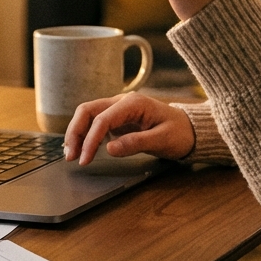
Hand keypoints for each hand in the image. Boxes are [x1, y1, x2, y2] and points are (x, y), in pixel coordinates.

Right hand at [63, 93, 193, 164]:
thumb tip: (109, 149)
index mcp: (133, 103)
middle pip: (88, 111)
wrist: (190, 130)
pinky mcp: (117, 118)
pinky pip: (95, 122)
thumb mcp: (162, 140)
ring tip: (71, 154)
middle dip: (75, 132)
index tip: (85, 159)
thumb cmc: (179, 133)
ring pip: (88, 115)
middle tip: (70, 155)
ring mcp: (118, 109)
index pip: (102, 119)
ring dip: (77, 132)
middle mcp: (122, 102)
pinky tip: (81, 148)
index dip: (90, 140)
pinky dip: (85, 134)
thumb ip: (135, 143)